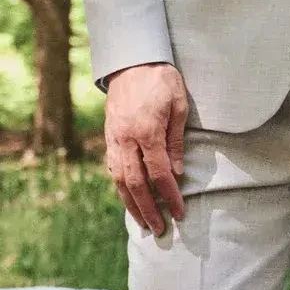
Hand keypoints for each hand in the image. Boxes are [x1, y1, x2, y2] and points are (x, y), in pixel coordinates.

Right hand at [104, 63, 188, 234]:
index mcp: (147, 132)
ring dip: (131, 204)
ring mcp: (114, 139)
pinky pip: (113, 168)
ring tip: (143, 222)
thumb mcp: (179, 106)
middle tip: (160, 229)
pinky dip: (121, 186)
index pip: (159, 174)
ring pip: (120, 180)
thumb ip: (177, 140)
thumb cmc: (162, 80)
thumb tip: (177, 173)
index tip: (180, 213)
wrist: (132, 60)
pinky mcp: (109, 137)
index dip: (169, 196)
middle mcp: (126, 139)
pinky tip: (129, 198)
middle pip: (136, 184)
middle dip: (148, 209)